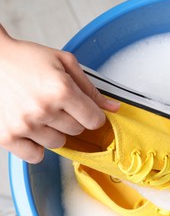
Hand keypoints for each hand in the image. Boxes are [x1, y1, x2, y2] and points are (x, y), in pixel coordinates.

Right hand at [0, 25, 119, 162]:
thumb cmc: (25, 58)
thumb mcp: (64, 63)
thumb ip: (90, 88)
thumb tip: (114, 108)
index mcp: (61, 90)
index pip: (94, 121)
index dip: (93, 115)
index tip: (85, 110)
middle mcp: (44, 110)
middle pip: (77, 131)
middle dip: (72, 119)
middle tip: (56, 104)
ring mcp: (24, 125)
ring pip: (58, 143)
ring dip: (54, 132)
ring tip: (40, 113)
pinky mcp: (7, 136)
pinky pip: (35, 156)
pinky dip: (36, 146)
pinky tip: (32, 129)